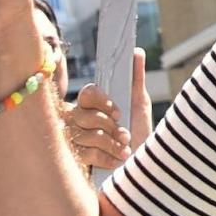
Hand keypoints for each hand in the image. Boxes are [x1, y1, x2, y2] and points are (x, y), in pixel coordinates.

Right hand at [65, 49, 150, 169]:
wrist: (141, 164)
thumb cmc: (139, 132)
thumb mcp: (140, 104)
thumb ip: (136, 78)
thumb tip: (137, 51)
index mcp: (91, 104)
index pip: (87, 93)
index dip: (102, 102)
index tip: (118, 112)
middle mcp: (78, 120)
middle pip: (84, 115)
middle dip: (110, 126)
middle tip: (125, 134)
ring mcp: (74, 140)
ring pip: (88, 135)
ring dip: (113, 144)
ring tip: (125, 147)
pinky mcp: (75, 160)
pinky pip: (87, 154)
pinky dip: (108, 157)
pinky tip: (117, 159)